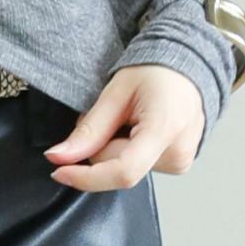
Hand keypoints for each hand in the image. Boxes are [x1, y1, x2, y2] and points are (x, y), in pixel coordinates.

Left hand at [41, 64, 203, 190]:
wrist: (186, 69)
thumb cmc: (154, 72)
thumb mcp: (116, 92)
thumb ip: (90, 128)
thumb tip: (60, 156)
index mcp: (164, 131)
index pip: (123, 171)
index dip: (86, 176)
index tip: (58, 170)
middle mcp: (178, 154)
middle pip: (117, 166)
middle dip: (99, 146)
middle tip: (107, 114)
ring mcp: (181, 163)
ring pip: (125, 168)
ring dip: (114, 146)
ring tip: (128, 117)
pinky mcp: (178, 166)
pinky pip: (138, 165)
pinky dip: (127, 149)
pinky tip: (137, 126)